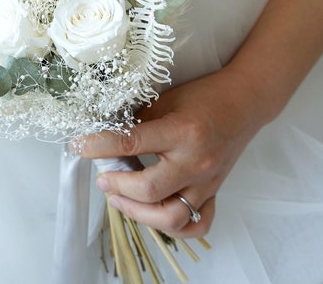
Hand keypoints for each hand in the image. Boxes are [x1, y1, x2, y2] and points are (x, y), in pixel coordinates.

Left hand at [79, 65, 266, 237]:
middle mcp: (195, 162)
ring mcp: (207, 182)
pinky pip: (196, 225)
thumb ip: (139, 121)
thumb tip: (105, 135)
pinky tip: (153, 214)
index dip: (99, 146)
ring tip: (119, 199)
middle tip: (102, 177)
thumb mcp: (166, 100)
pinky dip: (173, 227)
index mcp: (181, 132)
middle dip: (117, 186)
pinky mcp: (214, 192)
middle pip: (148, 190)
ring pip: (170, 217)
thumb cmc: (203, 96)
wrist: (243, 103)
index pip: (130, 143)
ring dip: (138, 213)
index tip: (79, 146)